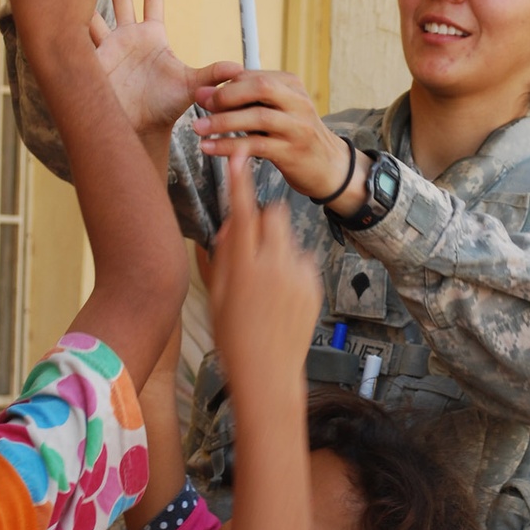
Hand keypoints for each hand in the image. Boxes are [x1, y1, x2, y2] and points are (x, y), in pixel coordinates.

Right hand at [88, 0, 240, 136]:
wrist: (138, 129)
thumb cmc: (165, 108)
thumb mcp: (191, 87)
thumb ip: (212, 74)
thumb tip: (240, 67)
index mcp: (152, 36)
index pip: (153, 0)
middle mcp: (128, 36)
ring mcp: (107, 46)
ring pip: (94, 8)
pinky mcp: (91, 58)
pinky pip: (78, 34)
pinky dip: (69, 18)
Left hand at [191, 70, 355, 200]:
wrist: (329, 167)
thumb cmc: (295, 136)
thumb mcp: (281, 111)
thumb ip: (253, 100)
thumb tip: (210, 92)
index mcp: (292, 87)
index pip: (256, 75)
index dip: (227, 83)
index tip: (203, 92)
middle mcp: (298, 103)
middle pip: (261, 87)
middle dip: (227, 94)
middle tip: (203, 104)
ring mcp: (297, 127)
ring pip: (257, 117)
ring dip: (223, 122)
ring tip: (199, 129)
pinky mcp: (291, 152)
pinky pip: (256, 146)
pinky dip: (229, 146)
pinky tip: (210, 148)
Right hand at [209, 153, 320, 399]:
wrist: (268, 373)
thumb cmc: (232, 338)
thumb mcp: (215, 295)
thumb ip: (222, 256)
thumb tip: (231, 227)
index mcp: (243, 267)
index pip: (241, 211)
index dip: (239, 180)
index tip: (239, 155)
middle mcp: (274, 265)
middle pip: (274, 214)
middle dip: (263, 217)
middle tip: (251, 241)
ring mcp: (298, 275)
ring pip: (288, 239)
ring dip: (275, 248)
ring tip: (264, 286)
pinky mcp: (314, 285)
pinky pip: (301, 261)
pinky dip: (289, 269)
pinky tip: (279, 299)